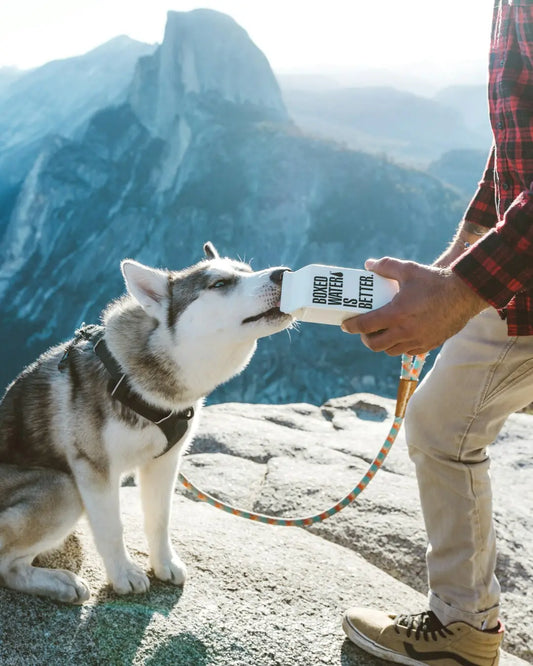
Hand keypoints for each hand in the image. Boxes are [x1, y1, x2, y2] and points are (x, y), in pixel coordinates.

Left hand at [341, 257, 487, 355]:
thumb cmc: (435, 281)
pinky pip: (407, 351)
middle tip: (364, 329)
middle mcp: (405, 331)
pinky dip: (398, 346)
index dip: (351, 326)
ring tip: (381, 332)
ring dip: (381, 343)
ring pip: (390, 351)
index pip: (366, 325)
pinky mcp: (429, 344)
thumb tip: (368, 265)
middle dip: (365, 338)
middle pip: (374, 345)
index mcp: (397, 313)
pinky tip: (399, 335)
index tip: (345, 325)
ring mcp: (418, 340)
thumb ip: (386, 266)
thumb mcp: (408, 269)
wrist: (466, 294)